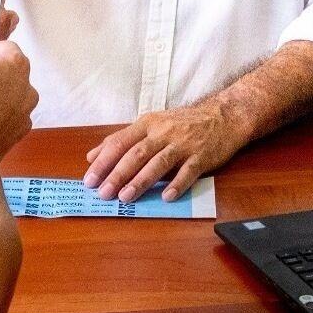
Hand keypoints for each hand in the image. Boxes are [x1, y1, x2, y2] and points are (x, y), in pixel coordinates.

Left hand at [82, 101, 240, 201]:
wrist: (223, 116)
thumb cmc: (182, 123)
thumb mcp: (150, 124)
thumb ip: (122, 139)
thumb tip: (92, 155)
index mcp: (147, 124)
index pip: (120, 142)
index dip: (103, 161)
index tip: (89, 179)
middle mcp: (163, 132)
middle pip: (136, 154)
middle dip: (117, 174)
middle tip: (103, 192)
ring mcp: (183, 144)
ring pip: (158, 163)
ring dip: (140, 181)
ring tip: (125, 197)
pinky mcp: (201, 156)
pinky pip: (188, 171)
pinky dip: (177, 184)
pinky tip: (166, 197)